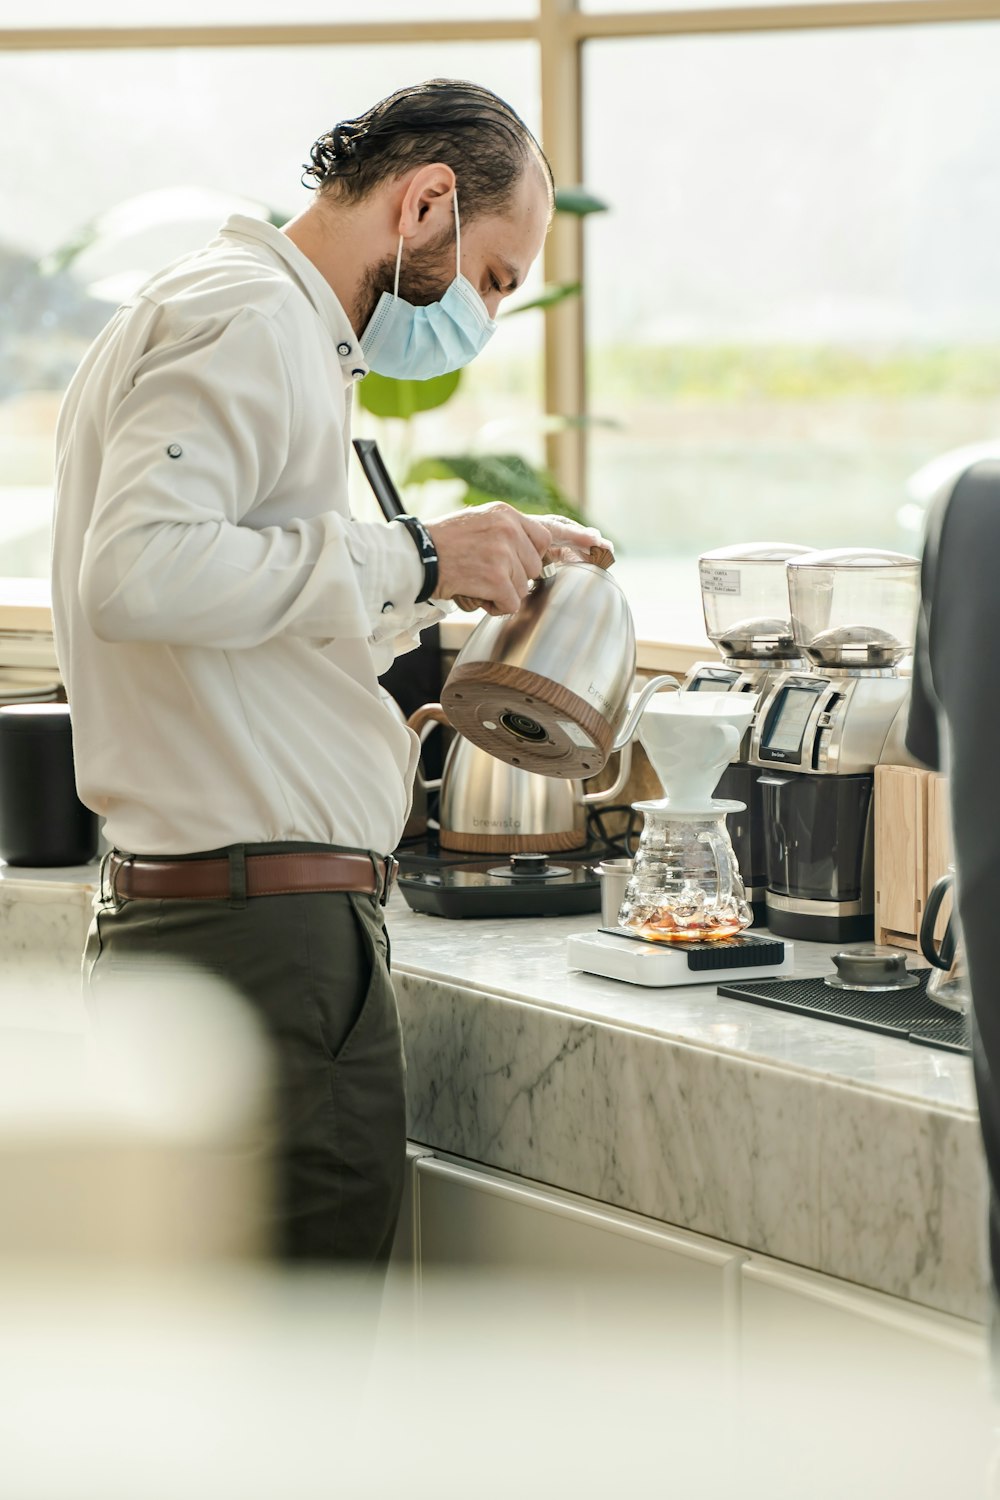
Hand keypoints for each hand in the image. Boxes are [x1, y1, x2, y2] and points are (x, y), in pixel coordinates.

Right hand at [427, 503, 613, 615]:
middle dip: (512, 577)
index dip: (574, 540)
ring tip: (473, 580)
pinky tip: (473, 592)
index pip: (549, 530)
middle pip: (534, 566)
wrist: (415, 556)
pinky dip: (492, 605)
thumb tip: (536, 554)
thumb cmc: (440, 545)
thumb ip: (507, 535)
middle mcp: (509, 529)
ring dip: (500, 593)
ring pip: (522, 587)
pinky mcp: (498, 577)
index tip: (600, 544)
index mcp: (505, 514)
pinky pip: (511, 603)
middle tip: (482, 572)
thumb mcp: (478, 525)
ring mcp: (505, 553)